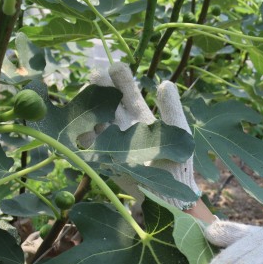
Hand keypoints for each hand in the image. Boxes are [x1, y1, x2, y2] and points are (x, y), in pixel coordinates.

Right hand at [87, 63, 200, 209]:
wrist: (173, 197)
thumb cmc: (179, 164)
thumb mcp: (179, 133)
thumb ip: (172, 110)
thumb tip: (165, 83)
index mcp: (141, 120)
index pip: (128, 95)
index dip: (122, 81)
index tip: (116, 66)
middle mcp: (123, 129)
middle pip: (108, 104)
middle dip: (102, 89)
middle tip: (96, 74)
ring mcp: (112, 144)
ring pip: (96, 121)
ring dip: (91, 108)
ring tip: (88, 94)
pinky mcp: (106, 162)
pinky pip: (91, 147)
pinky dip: (85, 135)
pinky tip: (83, 123)